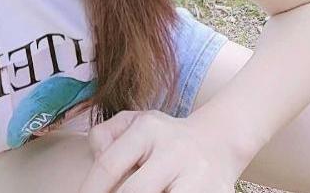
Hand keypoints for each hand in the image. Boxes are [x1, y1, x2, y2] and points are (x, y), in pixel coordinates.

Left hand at [78, 109, 243, 191]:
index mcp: (148, 129)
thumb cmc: (163, 138)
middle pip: (133, 192)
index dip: (91, 188)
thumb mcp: (135, 123)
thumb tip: (96, 156)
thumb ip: (107, 135)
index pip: (110, 164)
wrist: (218, 141)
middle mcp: (173, 150)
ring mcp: (197, 176)